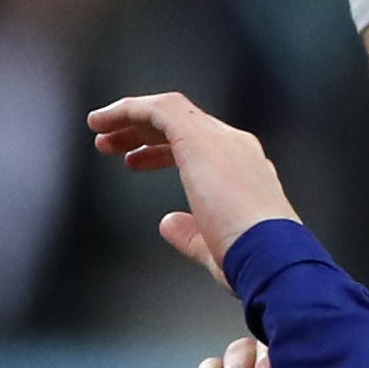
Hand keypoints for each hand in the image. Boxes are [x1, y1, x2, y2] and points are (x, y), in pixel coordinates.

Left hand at [87, 90, 299, 280]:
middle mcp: (234, 146)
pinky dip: (129, 110)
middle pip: (183, 124)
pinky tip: (103, 121)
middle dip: (143, 131)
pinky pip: (161, 110)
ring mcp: (220, 140)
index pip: (199, 144)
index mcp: (243, 169)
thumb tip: (168, 222)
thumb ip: (191, 232)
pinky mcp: (199, 139)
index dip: (161, 151)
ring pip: (170, 111)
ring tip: (98, 130)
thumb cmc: (248, 258)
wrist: (270, 253)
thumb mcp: (213, 244)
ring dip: (131, 118)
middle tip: (108, 145)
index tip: (133, 162)